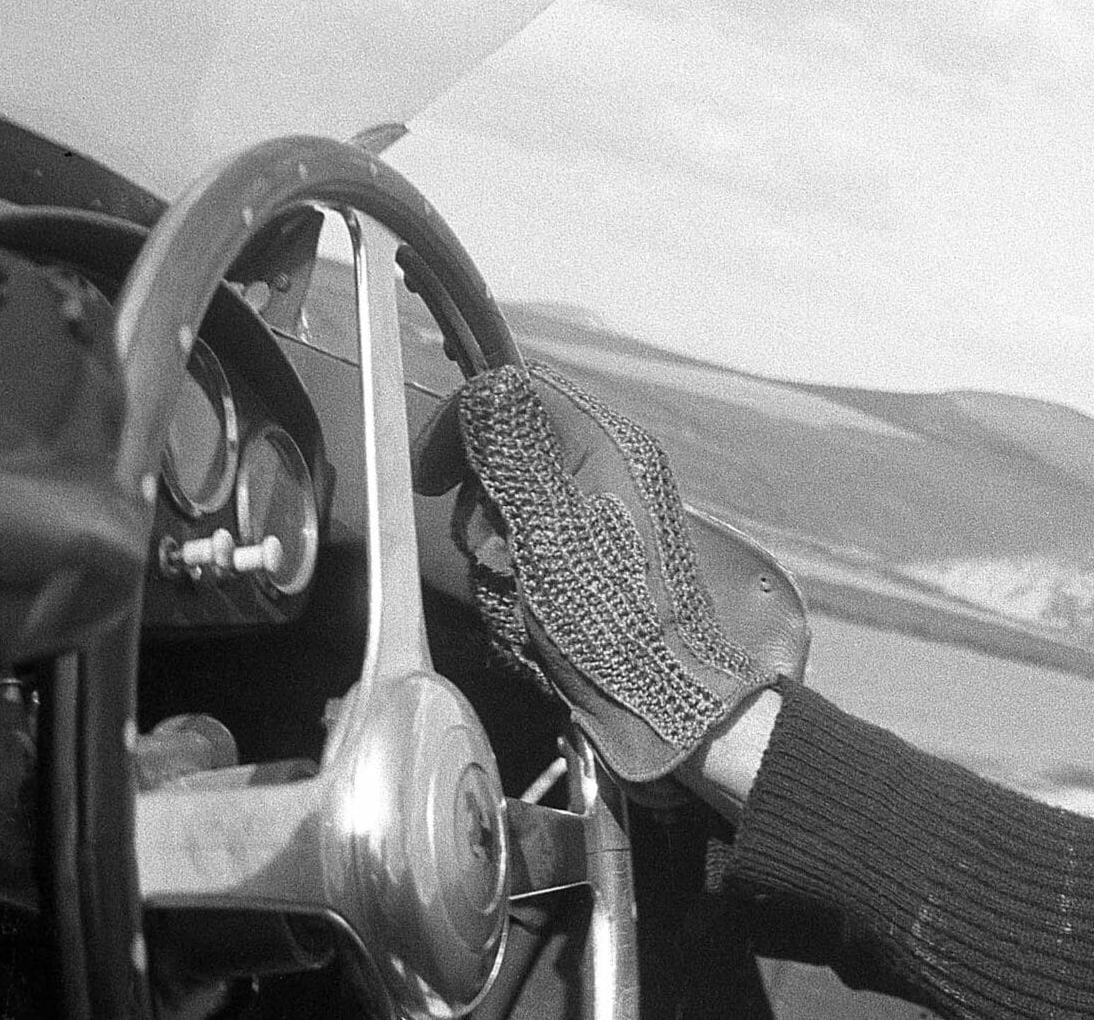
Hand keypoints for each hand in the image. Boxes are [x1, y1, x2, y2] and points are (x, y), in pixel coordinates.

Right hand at [431, 361, 806, 782]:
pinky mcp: (584, 571)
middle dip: (483, 518)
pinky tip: (535, 629)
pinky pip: (521, 567)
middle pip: (501, 464)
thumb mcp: (552, 526)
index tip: (432, 477)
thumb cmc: (615, 620)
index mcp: (607, 444)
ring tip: (526, 607)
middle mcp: (604, 475)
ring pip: (503, 522)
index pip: (519, 390)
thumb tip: (487, 389)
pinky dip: (514, 599)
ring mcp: (594, 525)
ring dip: (497, 569)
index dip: (463, 424)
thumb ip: (516, 451)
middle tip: (501, 559)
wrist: (661, 703)